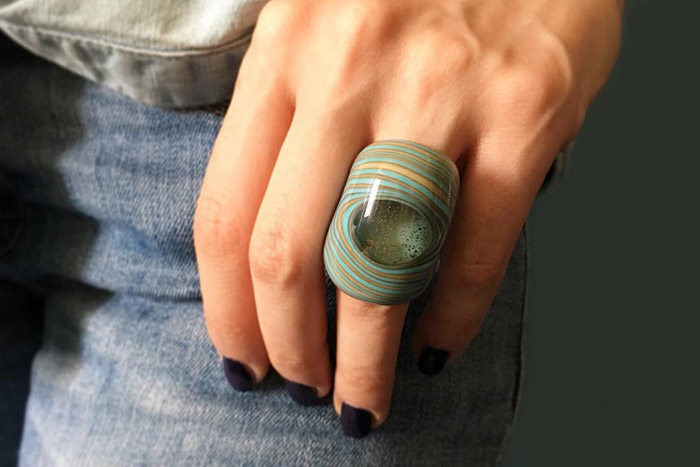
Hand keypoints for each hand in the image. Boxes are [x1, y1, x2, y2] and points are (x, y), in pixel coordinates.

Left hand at [193, 0, 623, 436]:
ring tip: (362, 395)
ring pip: (380, 265)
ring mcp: (442, 92)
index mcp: (286, 51)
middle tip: (303, 384)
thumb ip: (290, 122)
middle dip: (290, 346)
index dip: (227, 308)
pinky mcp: (526, 112)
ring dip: (364, 355)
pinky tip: (435, 345)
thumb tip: (273, 245)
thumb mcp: (321, 27)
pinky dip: (453, 316)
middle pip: (290, 253)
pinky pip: (478, 247)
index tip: (243, 356)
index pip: (226, 211)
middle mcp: (352, 70)